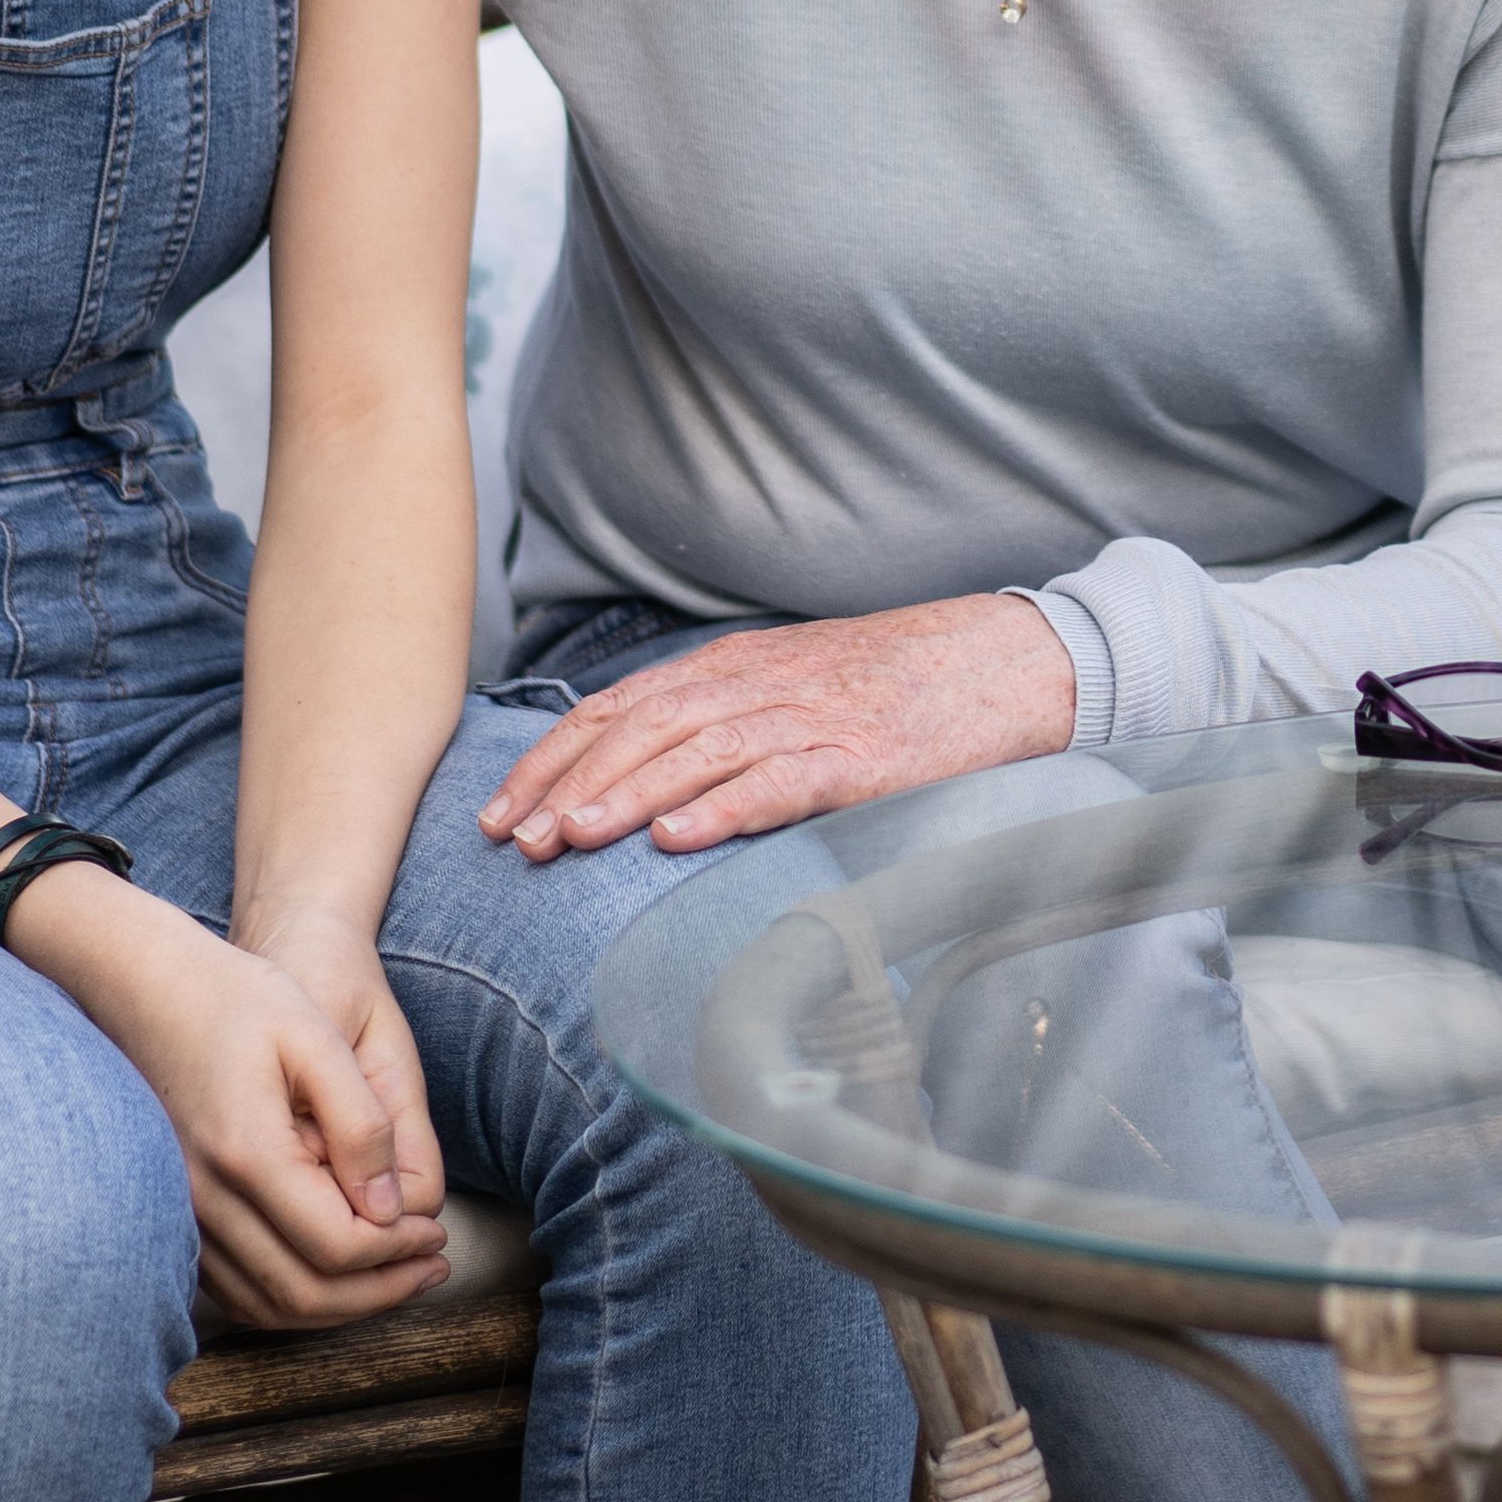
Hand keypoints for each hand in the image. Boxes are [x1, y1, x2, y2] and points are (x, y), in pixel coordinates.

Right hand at [13, 875, 449, 1329]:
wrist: (149, 987)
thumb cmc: (240, 999)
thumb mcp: (318, 1038)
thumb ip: (362, 1125)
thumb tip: (393, 1210)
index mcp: (248, 1154)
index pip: (338, 1246)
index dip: (398, 1250)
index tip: (437, 1231)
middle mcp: (204, 1200)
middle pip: (305, 1293)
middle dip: (380, 1290)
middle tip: (433, 1265)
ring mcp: (182, 1215)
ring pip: (268, 1305)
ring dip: (341, 1306)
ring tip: (399, 1275)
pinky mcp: (175, 1218)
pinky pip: (236, 1290)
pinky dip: (293, 1298)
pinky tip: (337, 1273)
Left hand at [476, 596, 1076, 858]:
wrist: (1005, 661)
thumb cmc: (898, 684)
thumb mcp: (794, 685)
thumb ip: (722, 718)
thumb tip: (638, 778)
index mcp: (735, 667)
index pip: (618, 707)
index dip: (551, 758)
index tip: (496, 810)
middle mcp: (759, 684)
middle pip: (641, 729)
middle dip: (568, 785)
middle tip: (512, 841)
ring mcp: (810, 717)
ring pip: (696, 752)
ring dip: (625, 796)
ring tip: (569, 838)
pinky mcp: (861, 756)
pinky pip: (780, 781)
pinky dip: (724, 808)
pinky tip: (677, 838)